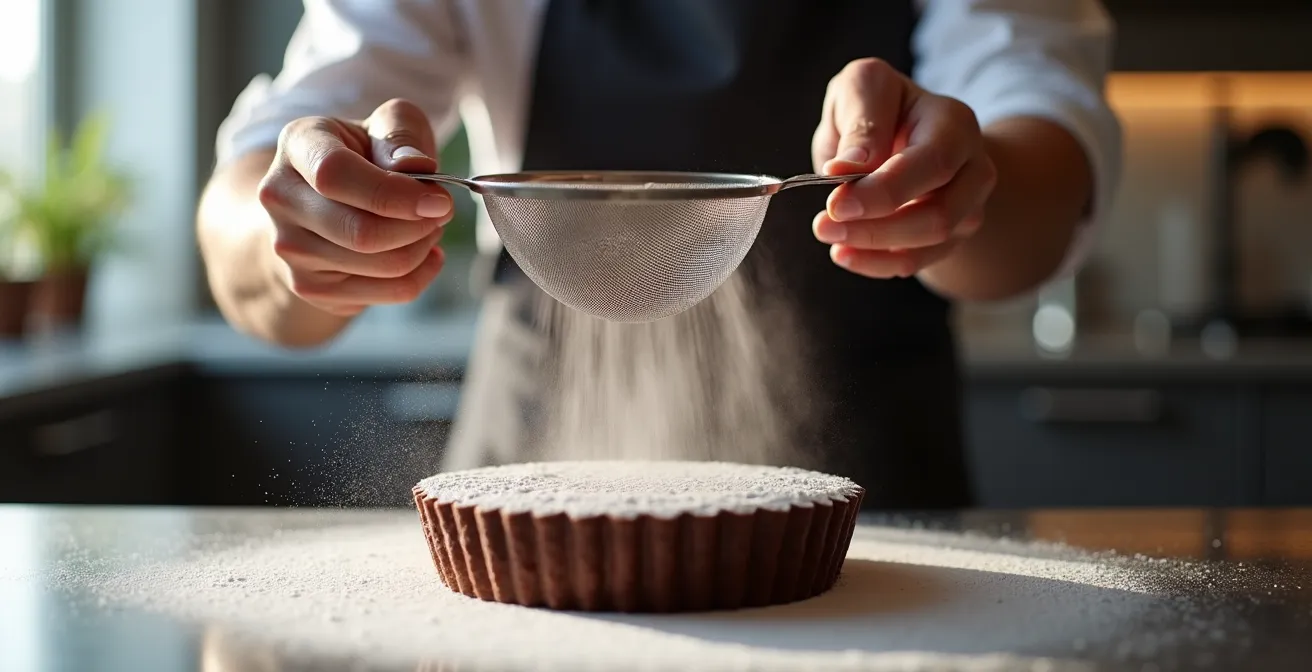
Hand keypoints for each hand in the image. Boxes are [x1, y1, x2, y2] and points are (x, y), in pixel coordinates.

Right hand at [256, 98, 453, 316]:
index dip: (394, 194)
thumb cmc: (366, 155)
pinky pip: (388, 292)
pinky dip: (420, 273)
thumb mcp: (388, 124)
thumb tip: (416, 167)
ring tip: (427, 227)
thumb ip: (402, 135)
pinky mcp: (309, 286)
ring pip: (383, 266)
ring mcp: (289, 247)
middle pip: (362, 233)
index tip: (438, 201)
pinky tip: (421, 252)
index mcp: (298, 143)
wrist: (323, 199)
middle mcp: (281, 196)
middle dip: (419, 226)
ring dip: (423, 247)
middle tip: (441, 211)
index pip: (335, 175)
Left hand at [810, 58, 996, 279]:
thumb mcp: (863, 89)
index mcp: (955, 124)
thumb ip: (861, 121)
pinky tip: (844, 254)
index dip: (885, 190)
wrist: (903, 131)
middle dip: (876, 227)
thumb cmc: (878, 108)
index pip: (932, 164)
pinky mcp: (951, 236)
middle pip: (940, 214)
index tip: (835, 203)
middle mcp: (973, 167)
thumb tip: (846, 169)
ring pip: (932, 243)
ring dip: (874, 247)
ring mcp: (968, 205)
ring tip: (828, 235)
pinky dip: (878, 264)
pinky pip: (919, 261)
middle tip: (823, 225)